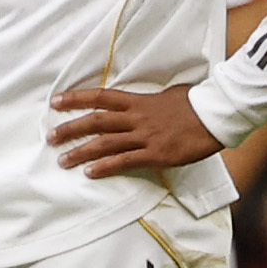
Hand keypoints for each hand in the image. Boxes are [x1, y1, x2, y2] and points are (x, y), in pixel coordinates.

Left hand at [46, 85, 223, 177]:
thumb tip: (142, 101)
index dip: (76, 98)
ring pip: (105, 143)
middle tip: (50, 136)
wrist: (216, 116)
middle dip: (70, 129)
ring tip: (62, 160)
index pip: (100, 97)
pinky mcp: (155, 154)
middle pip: (95, 121)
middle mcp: (137, 117)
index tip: (55, 101)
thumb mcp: (169, 94)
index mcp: (138, 101)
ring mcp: (145, 136)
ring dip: (81, 152)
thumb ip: (150, 100)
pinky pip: (125, 161)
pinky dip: (105, 167)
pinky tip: (89, 173)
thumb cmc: (195, 103)